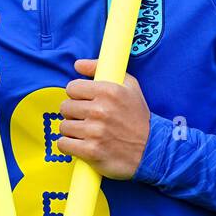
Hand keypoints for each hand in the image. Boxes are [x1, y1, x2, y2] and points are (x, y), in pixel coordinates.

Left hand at [56, 58, 150, 179]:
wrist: (151, 149)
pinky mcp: (91, 151)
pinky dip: (70, 145)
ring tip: (86, 132)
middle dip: (74, 113)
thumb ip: (102, 68)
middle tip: (86, 118)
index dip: (77, 95)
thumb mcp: (129, 85)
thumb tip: (78, 64)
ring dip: (72, 130)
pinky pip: (63, 144)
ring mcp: (95, 132)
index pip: (72, 87)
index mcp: (109, 91)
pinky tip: (82, 144)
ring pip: (64, 126)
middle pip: (65, 107)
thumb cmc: (138, 117)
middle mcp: (101, 110)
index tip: (85, 101)